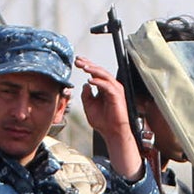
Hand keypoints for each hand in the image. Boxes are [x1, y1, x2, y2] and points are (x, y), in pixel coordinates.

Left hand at [76, 55, 143, 178]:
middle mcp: (111, 87)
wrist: (112, 133)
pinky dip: (99, 82)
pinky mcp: (117, 96)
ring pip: (104, 75)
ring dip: (94, 70)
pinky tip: (90, 80)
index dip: (86, 65)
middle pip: (99, 71)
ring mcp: (115, 90)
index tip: (76, 61)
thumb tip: (85, 84)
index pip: (95, 73)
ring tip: (84, 66)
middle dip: (88, 64)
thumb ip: (86, 95)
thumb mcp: (89, 106)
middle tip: (78, 60)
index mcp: (104, 88)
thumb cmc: (103, 121)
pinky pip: (107, 86)